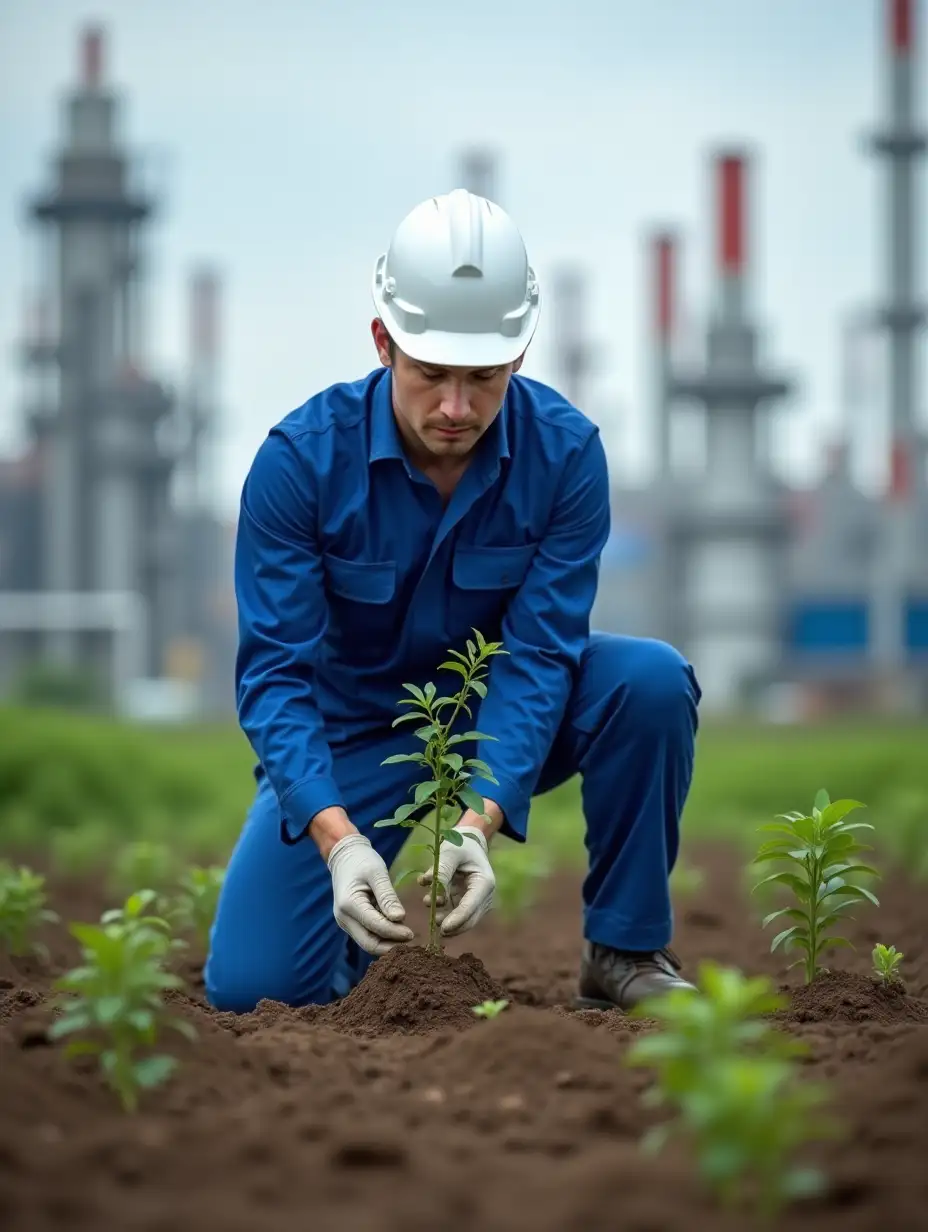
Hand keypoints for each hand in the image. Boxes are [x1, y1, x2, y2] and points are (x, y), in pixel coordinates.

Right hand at [327, 834, 414, 955]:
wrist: (345, 857)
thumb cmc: (362, 861)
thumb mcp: (378, 873)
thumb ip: (388, 897)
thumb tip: (400, 919)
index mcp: (349, 904)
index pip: (375, 927)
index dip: (395, 933)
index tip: (412, 934)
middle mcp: (344, 918)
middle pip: (369, 943)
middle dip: (390, 946)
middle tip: (411, 940)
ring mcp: (346, 922)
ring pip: (368, 942)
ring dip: (387, 943)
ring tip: (406, 937)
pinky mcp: (351, 922)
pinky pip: (367, 935)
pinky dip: (382, 936)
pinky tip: (397, 931)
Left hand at [418, 826, 494, 937]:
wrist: (467, 844)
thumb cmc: (460, 845)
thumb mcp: (450, 852)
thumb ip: (442, 871)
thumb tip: (433, 892)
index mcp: (484, 883)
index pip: (471, 907)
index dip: (457, 919)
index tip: (443, 928)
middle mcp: (485, 896)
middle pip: (470, 919)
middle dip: (452, 925)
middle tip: (434, 924)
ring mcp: (477, 902)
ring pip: (463, 920)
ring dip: (445, 917)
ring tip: (429, 902)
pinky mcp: (467, 904)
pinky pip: (456, 915)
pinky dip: (444, 911)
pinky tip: (432, 899)